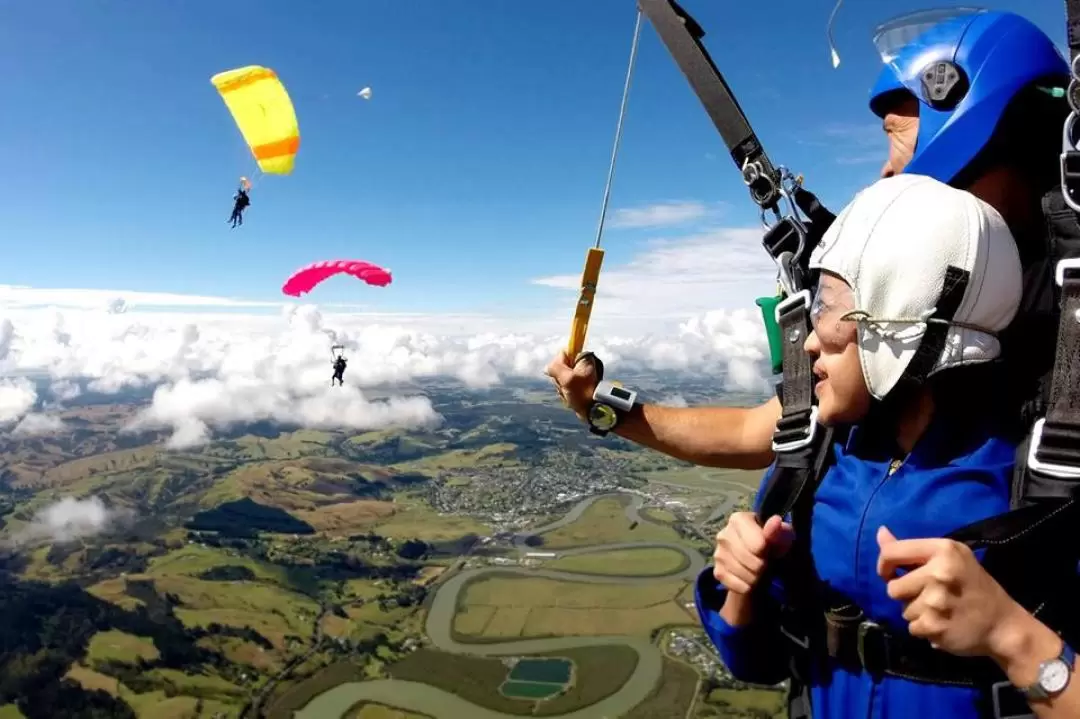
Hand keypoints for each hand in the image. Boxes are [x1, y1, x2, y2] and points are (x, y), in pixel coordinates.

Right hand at [544, 350, 599, 420]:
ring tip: (570, 394)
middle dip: (560, 379)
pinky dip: (565, 392)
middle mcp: (583, 365)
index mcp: (584, 359)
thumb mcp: (567, 379)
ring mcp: (580, 376)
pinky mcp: (578, 385)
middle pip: (560, 367)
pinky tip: (570, 398)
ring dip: (562, 387)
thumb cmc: (583, 393)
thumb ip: (555, 368)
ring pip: (561, 378)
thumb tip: (547, 368)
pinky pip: (565, 386)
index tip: (564, 375)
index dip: (559, 364)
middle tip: (567, 387)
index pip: (564, 354)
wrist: (594, 410)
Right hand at [713, 512, 793, 595]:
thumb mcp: (782, 535)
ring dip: (756, 577)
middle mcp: (723, 535)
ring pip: (742, 574)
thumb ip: (778, 530)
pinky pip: (736, 585)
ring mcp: (718, 554)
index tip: (770, 550)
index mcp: (738, 520)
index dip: (767, 551)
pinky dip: (747, 587)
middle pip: (749, 560)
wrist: (760, 558)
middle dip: (762, 566)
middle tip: (766, 563)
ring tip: (759, 571)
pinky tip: (750, 579)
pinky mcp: (717, 572)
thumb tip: (776, 521)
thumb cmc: (773, 542)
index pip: (757, 544)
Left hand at [877, 526, 1022, 656]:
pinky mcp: (935, 626)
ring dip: (917, 613)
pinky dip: (924, 629)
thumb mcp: (950, 558)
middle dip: (906, 594)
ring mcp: (937, 602)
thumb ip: (911, 548)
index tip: (892, 573)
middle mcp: (938, 573)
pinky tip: (943, 624)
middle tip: (929, 595)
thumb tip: (880, 532)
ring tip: (940, 610)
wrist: (1004, 626)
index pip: (892, 553)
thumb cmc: (974, 586)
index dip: (884, 565)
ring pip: (903, 610)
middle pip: (893, 587)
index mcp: (943, 550)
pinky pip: (912, 628)